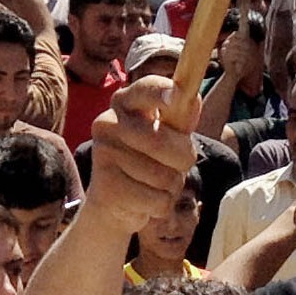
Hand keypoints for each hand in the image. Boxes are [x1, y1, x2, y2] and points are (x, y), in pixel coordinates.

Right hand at [84, 79, 199, 235]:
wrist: (113, 204)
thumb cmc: (147, 161)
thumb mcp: (167, 135)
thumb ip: (181, 118)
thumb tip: (192, 99)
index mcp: (125, 102)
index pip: (145, 89)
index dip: (162, 91)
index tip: (177, 95)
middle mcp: (108, 123)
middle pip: (162, 141)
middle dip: (183, 160)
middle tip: (177, 166)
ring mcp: (104, 154)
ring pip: (163, 176)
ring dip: (171, 187)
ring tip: (155, 184)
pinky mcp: (105, 186)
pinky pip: (157, 200)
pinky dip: (161, 206)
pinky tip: (145, 200)